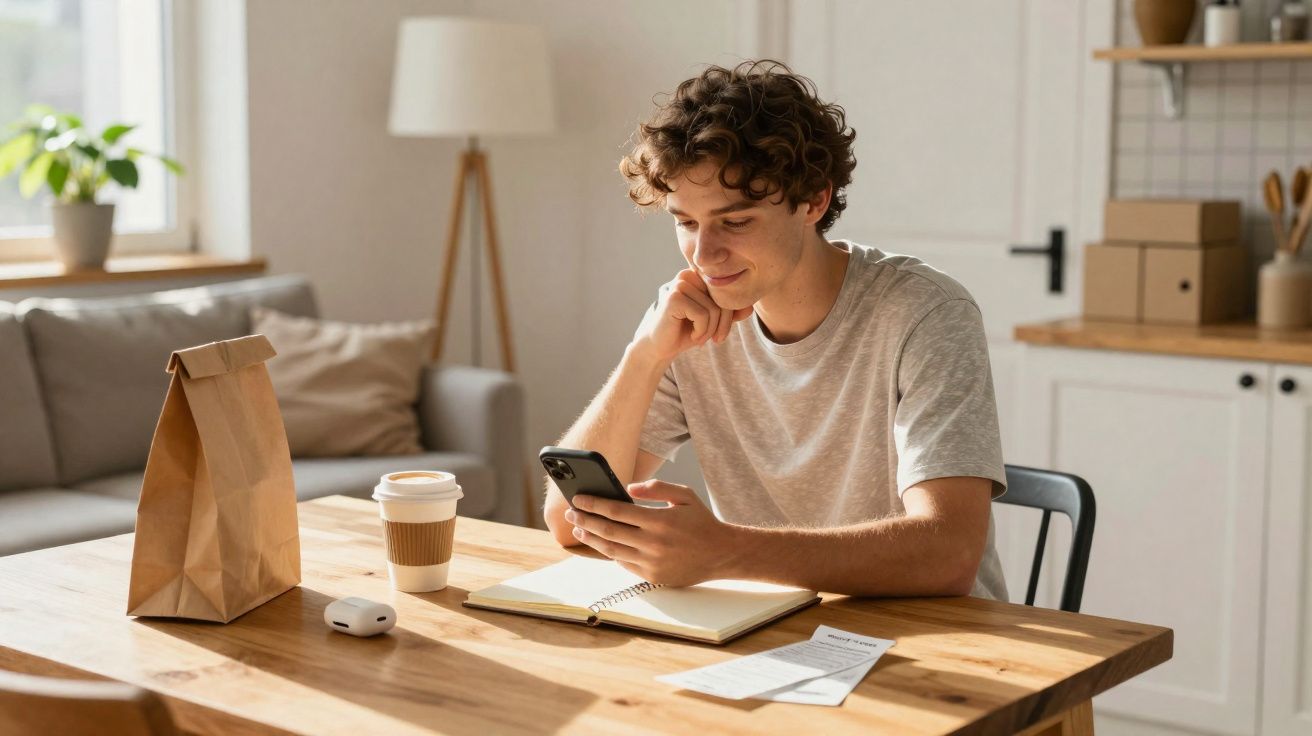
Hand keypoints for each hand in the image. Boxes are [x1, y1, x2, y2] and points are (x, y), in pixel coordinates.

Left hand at [563, 480, 743, 586]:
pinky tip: (601, 542)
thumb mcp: (684, 496)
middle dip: (585, 521)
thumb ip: (656, 488)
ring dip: (592, 539)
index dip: (594, 504)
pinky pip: (624, 563)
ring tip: (579, 529)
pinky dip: (609, 552)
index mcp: (660, 520)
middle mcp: (653, 543)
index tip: (579, 498)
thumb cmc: (701, 521)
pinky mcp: (652, 576)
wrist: (721, 554)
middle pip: (608, 531)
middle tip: (571, 513)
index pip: (616, 511)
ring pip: (611, 550)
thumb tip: (628, 489)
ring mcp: (652, 562)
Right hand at [630, 269, 752, 364]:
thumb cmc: (686, 331)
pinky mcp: (674, 298)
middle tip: (714, 340)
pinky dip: (701, 331)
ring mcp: (679, 285)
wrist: (661, 346)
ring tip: (700, 337)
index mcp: (697, 276)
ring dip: (709, 330)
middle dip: (721, 324)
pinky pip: (702, 315)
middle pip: (722, 299)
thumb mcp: (712, 321)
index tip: (721, 333)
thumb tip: (750, 307)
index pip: (726, 291)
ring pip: (713, 309)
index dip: (728, 315)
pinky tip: (692, 336)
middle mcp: (688, 275)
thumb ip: (730, 312)